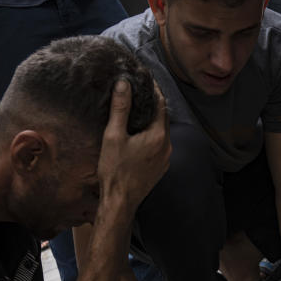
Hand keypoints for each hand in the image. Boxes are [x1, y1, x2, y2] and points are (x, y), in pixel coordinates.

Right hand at [97, 79, 170, 208]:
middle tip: (140, 91)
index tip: (144, 78)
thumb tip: (124, 84)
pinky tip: (139, 134)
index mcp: (158, 136)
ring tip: (138, 110)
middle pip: (163, 117)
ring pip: (162, 132)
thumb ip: (120, 108)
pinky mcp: (160, 168)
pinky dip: (152, 135)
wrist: (120, 202)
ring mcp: (165, 159)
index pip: (160, 104)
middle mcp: (167, 146)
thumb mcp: (113, 136)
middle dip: (153, 103)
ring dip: (152, 120)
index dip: (153, 89)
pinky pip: (159, 145)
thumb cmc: (115, 171)